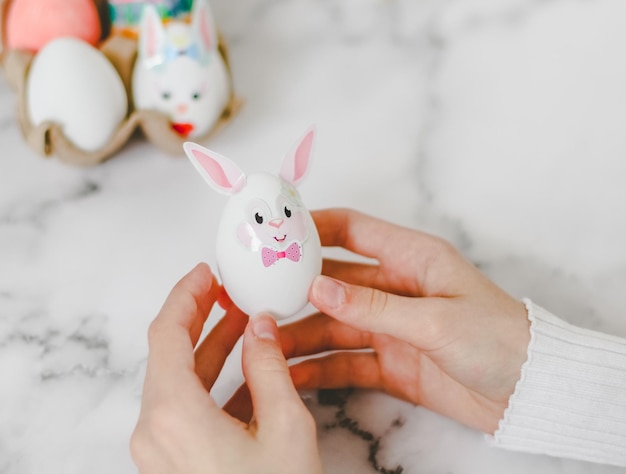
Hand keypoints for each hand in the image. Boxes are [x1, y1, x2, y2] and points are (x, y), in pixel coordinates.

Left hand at [131, 263, 320, 473]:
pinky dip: (212, 384)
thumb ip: (270, 367)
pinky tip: (246, 368)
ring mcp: (159, 450)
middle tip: (220, 289)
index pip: (166, 334)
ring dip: (209, 349)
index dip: (186, 295)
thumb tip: (261, 326)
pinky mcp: (172, 463)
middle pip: (168, 354)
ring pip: (178, 381)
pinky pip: (186, 409)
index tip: (205, 273)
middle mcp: (154, 431)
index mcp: (174, 415)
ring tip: (241, 321)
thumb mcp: (286, 427)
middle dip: (197, 316)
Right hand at [280, 209, 529, 433]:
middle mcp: (395, 288)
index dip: (314, 227)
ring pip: (334, 325)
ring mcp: (390, 327)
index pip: (352, 230)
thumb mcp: (436, 318)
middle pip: (333, 281)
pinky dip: (320, 369)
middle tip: (254, 296)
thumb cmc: (498, 338)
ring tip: (264, 343)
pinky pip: (346, 362)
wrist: (530, 394)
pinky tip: (292, 374)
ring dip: (300, 335)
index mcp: (412, 258)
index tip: (274, 232)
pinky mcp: (390, 363)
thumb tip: (317, 288)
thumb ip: (374, 306)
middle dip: (294, 289)